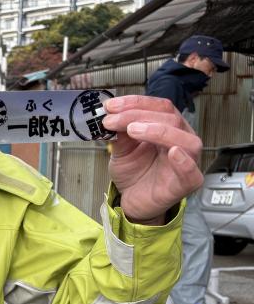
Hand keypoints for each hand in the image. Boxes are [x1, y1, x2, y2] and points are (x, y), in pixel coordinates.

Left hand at [102, 95, 203, 224]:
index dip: (135, 103)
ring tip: (133, 130)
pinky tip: (172, 152)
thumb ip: (119, 134)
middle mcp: (181, 139)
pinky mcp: (187, 183)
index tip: (111, 105)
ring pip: (186, 139)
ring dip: (159, 131)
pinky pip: (192, 171)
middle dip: (137, 115)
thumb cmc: (134, 173)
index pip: (159, 106)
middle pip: (170, 118)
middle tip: (113, 120)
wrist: (132, 200)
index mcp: (168, 127)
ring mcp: (187, 161)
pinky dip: (184, 161)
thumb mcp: (121, 149)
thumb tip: (111, 115)